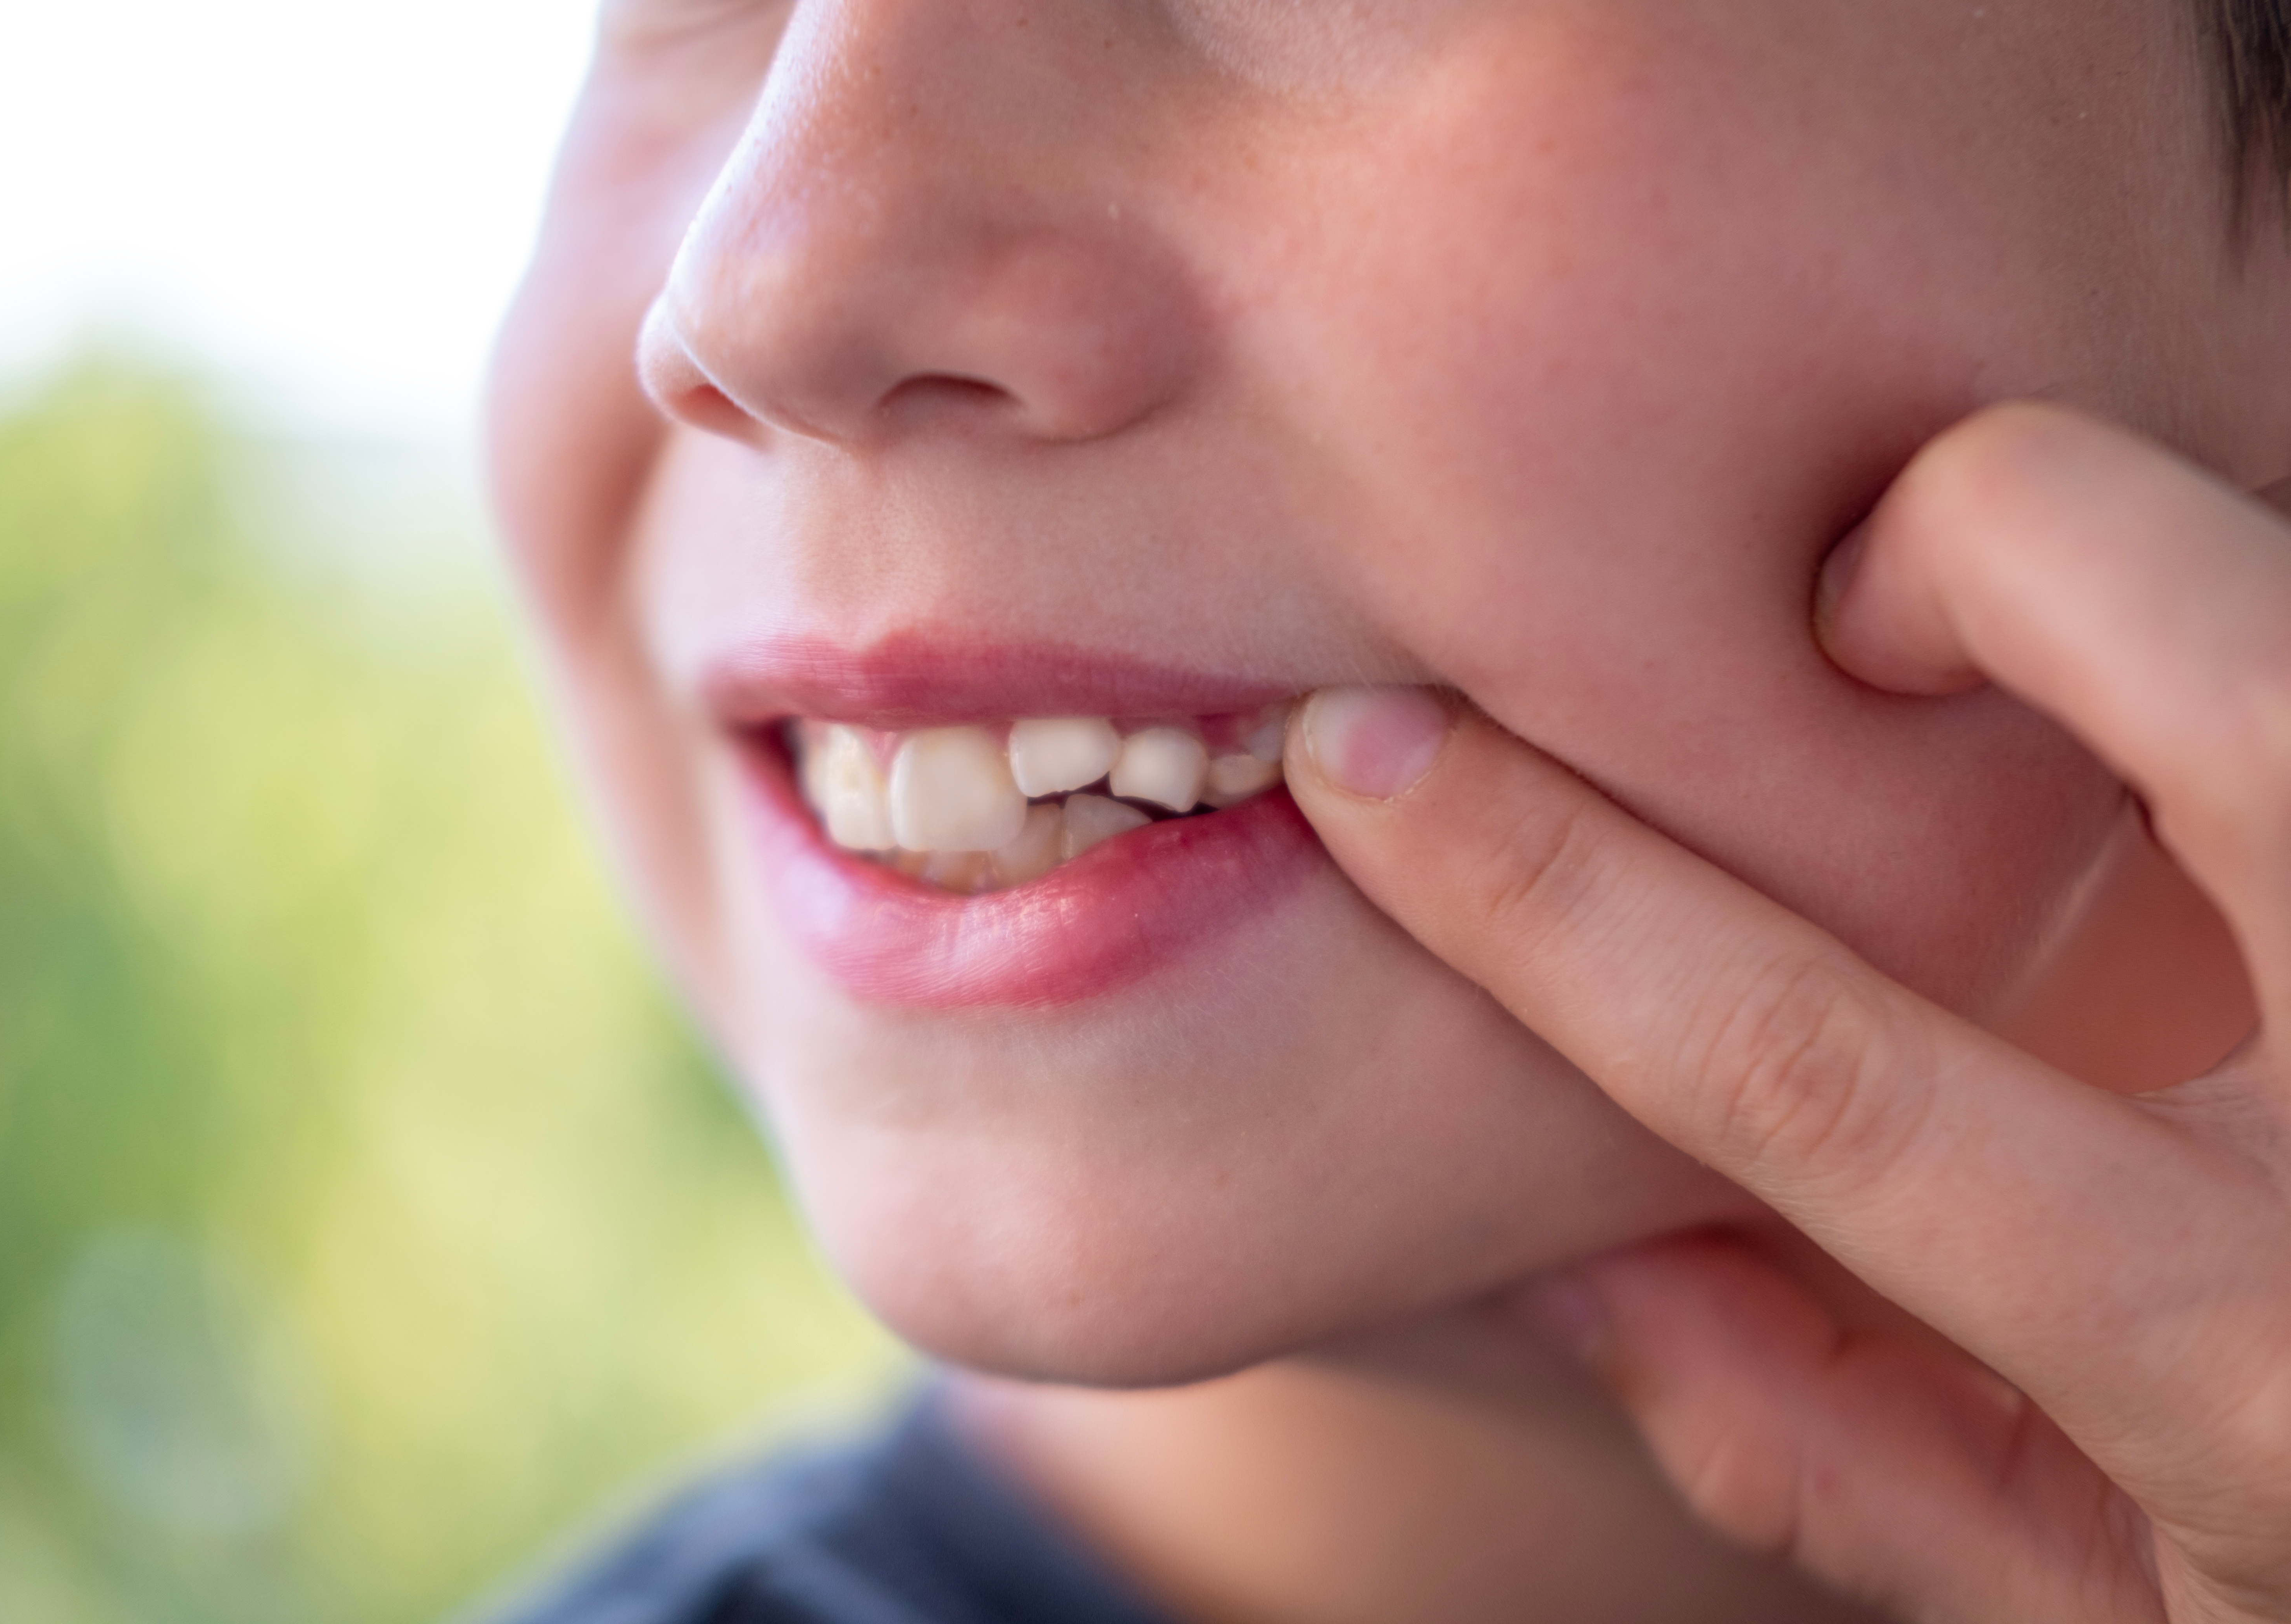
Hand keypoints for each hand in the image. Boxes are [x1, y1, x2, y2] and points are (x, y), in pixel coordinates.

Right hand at [1283, 403, 2290, 1623]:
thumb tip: (1563, 1257)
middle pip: (2201, 655)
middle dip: (1958, 539)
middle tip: (1841, 616)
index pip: (1814, 1064)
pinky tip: (2171, 754)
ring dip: (2147, 564)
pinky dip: (2239, 637)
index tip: (1372, 753)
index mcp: (2259, 1359)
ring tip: (2031, 658)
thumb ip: (1829, 1451)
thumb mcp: (2107, 1614)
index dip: (1546, 894)